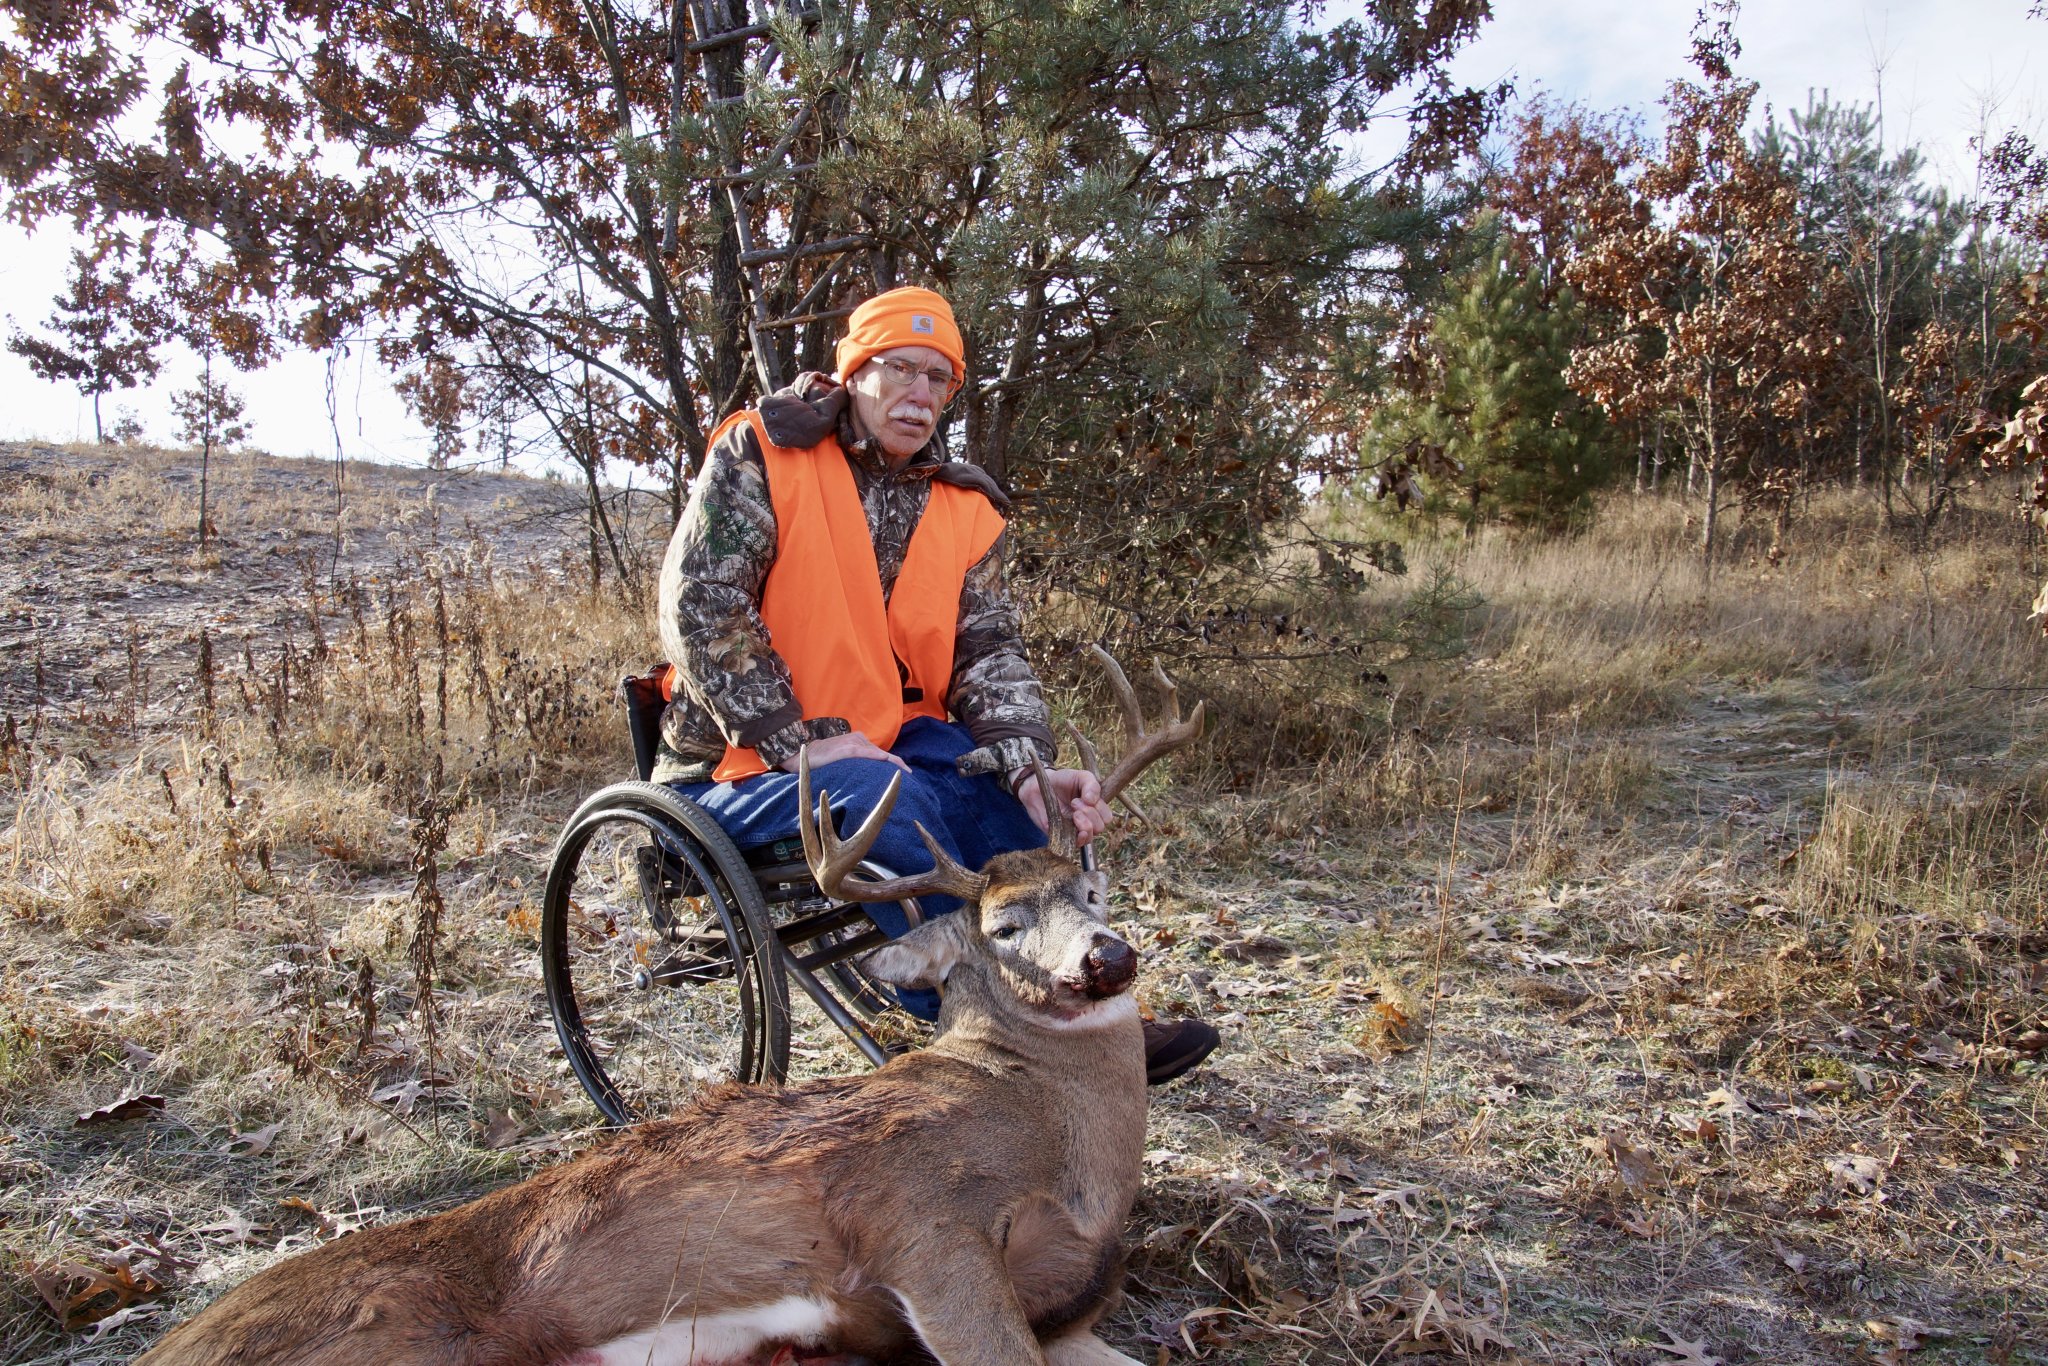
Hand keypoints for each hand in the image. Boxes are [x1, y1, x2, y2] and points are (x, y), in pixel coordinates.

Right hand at [779, 733, 910, 773]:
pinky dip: (880, 758)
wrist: (803, 755)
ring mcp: (854, 743)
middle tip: (911, 776)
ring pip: (879, 754)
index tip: (908, 773)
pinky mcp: (848, 749)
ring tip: (905, 773)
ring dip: (893, 764)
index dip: (896, 762)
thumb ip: (856, 762)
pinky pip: (868, 753)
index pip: (881, 753)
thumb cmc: (823, 759)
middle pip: (884, 754)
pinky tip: (890, 763)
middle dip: (898, 764)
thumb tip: (870, 775)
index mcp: (859, 741)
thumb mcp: (843, 759)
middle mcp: (859, 739)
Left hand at [1013, 766, 1111, 845]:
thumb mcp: (1080, 776)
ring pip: (1090, 837)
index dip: (1099, 809)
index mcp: (1095, 808)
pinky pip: (1074, 844)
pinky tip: (1072, 825)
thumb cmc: (1062, 781)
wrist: (1038, 786)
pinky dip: (1076, 837)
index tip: (1084, 797)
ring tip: (1073, 813)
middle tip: (1074, 803)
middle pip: (1100, 827)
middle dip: (1090, 814)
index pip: (1106, 817)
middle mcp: (1087, 821)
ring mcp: (1074, 830)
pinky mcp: (1062, 837)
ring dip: (1084, 825)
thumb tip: (1093, 801)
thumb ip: (1091, 785)